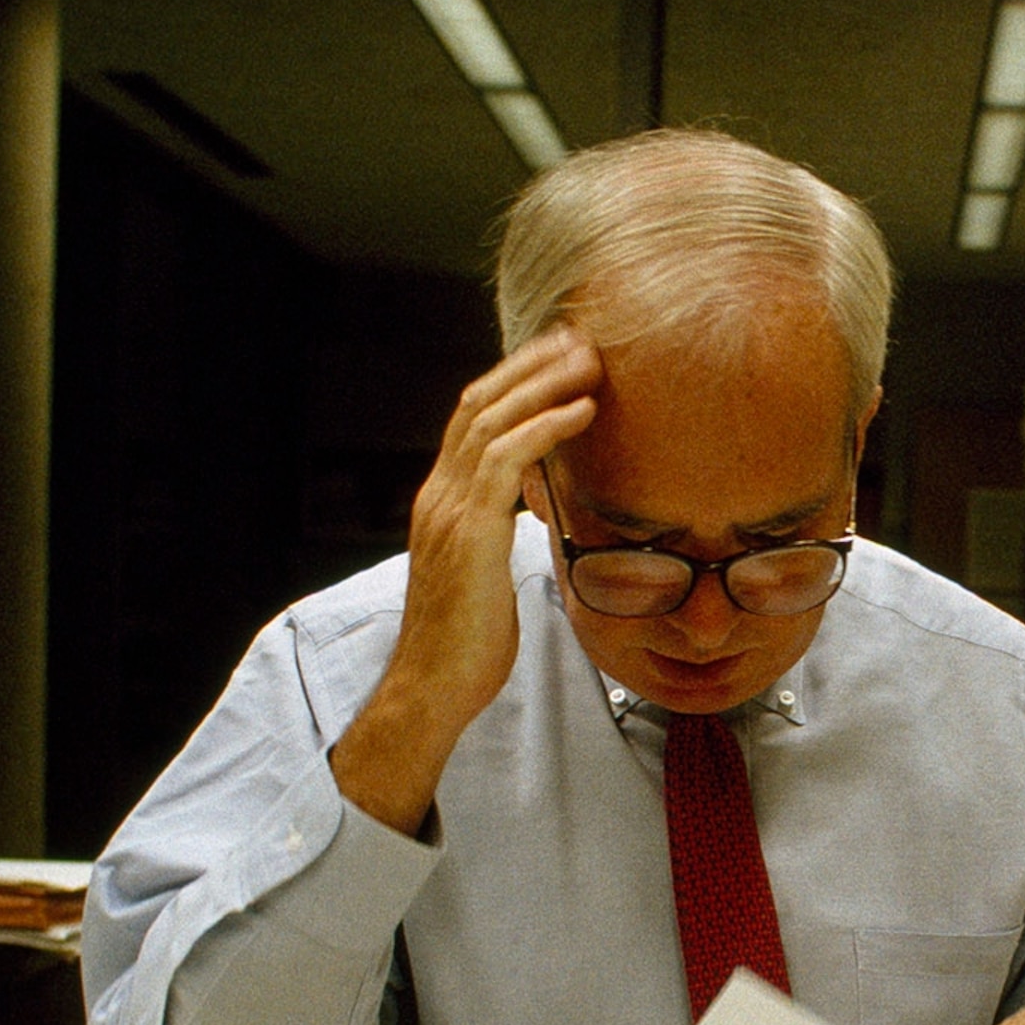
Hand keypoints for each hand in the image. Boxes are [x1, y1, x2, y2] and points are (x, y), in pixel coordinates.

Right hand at [330, 329, 601, 833]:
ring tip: (589, 360)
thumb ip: (501, 534)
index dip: (514, 381)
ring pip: (491, 420)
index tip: (558, 356)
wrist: (435, 687)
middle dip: (529, 364)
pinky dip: (546, 427)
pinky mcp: (469, 533)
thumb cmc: (468, 642)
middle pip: (478, 402)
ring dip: (543, 383)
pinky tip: (582, 410)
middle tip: (579, 337)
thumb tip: (534, 514)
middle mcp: (438, 495)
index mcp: (442, 502)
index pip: (472, 419)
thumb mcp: (487, 574)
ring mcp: (449, 511)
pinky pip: (506, 460)